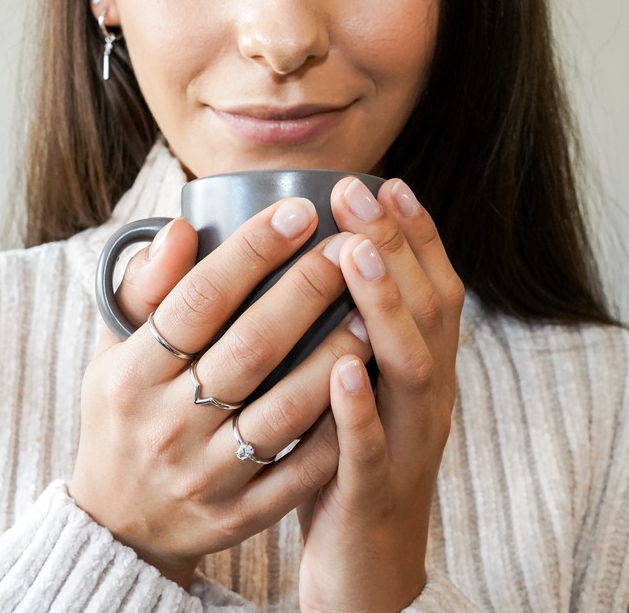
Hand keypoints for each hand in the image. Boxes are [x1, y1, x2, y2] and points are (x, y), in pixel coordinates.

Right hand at [69, 197, 369, 587]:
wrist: (115, 523)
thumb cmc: (121, 413)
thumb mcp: (111, 349)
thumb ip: (142, 287)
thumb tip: (181, 228)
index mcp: (132, 373)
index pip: (199, 299)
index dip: (252, 251)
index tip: (299, 212)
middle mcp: (168, 423)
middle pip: (252, 346)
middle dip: (307, 290)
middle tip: (350, 247)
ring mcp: (206, 474)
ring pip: (286, 408)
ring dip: (336, 354)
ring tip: (373, 309)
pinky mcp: (239, 513)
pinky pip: (300, 470)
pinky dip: (336, 426)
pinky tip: (367, 384)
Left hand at [298, 178, 463, 612]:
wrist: (369, 561)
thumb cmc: (350, 453)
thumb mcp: (357, 381)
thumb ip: (344, 327)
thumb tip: (312, 264)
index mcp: (421, 365)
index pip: (432, 287)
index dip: (415, 235)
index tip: (387, 184)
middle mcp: (427, 395)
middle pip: (426, 312)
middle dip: (394, 247)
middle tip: (357, 195)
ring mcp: (407, 442)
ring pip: (411, 368)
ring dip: (385, 307)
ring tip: (356, 255)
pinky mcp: (374, 489)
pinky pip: (370, 446)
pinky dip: (360, 405)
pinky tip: (342, 366)